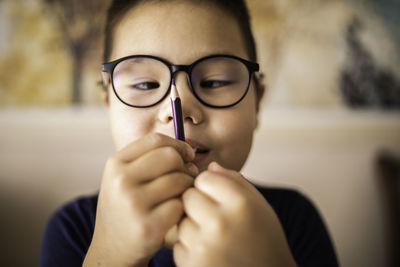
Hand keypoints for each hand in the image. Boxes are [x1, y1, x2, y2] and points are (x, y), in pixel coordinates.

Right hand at [83, 133, 197, 266]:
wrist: (111, 249)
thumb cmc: (125, 208)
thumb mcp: (124, 178)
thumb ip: (150, 159)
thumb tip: (188, 151)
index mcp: (115, 164)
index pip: (155, 140)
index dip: (178, 145)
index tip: (186, 155)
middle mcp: (121, 180)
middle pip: (170, 157)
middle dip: (184, 166)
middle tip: (185, 178)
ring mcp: (133, 203)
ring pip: (179, 180)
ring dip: (186, 187)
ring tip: (179, 196)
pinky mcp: (148, 226)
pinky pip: (180, 205)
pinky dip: (182, 208)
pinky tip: (174, 214)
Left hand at [174, 162, 296, 266]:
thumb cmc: (265, 241)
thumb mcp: (260, 205)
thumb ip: (236, 182)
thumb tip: (210, 166)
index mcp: (240, 203)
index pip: (204, 178)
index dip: (210, 187)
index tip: (220, 198)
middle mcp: (221, 223)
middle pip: (188, 197)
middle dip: (198, 204)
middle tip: (214, 217)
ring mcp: (204, 246)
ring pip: (181, 221)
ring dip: (192, 227)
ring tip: (214, 238)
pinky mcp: (193, 265)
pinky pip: (178, 245)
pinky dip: (190, 249)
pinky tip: (210, 253)